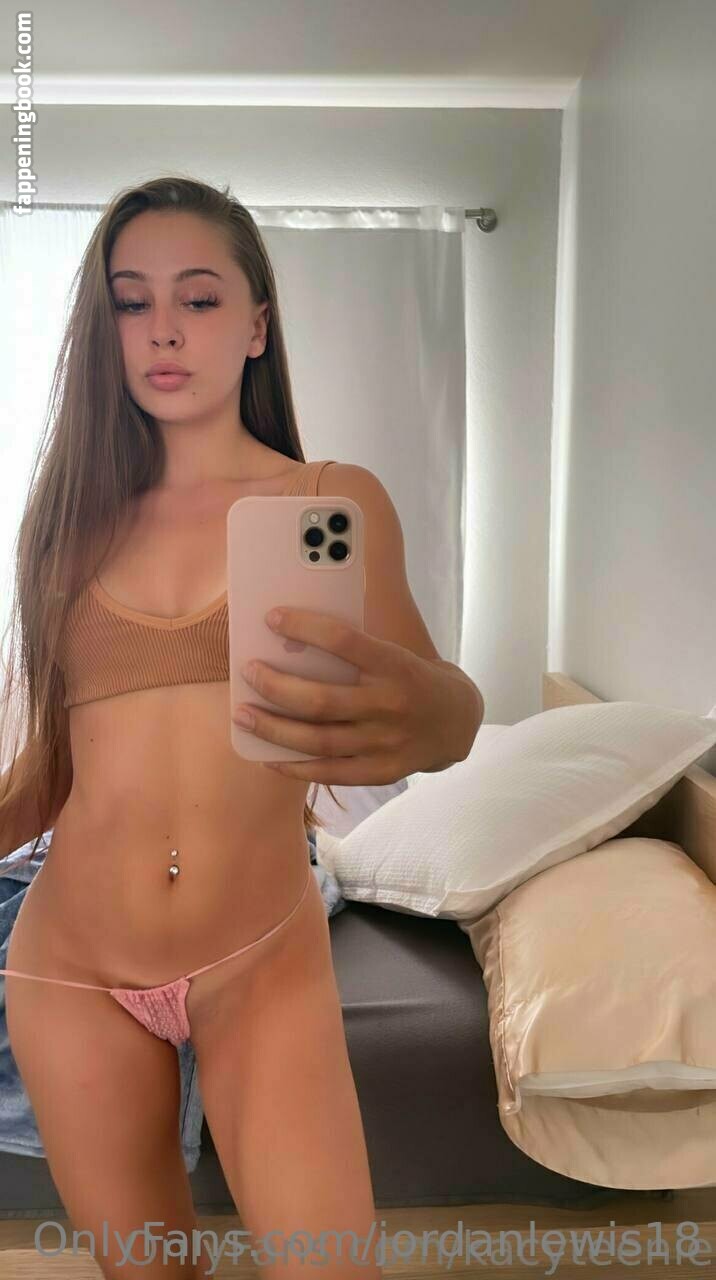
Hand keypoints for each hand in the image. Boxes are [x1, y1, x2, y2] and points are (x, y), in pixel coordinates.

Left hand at [232, 607, 477, 784]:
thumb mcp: (394, 653)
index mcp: (395, 665)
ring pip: (318, 741)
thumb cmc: (411, 678)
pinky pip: (330, 772)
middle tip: (248, 672)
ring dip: (273, 728)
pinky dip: (294, 767)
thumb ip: (353, 653)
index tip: (271, 618)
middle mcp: (390, 705)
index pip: (344, 640)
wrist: (457, 720)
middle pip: (320, 700)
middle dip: (275, 686)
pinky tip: (267, 756)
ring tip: (243, 715)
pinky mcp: (382, 771)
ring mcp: (385, 743)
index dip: (305, 627)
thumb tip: (290, 645)